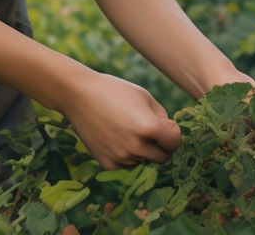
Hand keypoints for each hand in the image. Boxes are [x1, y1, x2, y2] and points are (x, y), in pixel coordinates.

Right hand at [59, 71, 181, 169]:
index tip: (166, 126)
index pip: (175, 142)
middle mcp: (136, 146)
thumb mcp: (144, 96)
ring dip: (142, 149)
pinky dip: (126, 154)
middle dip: (160, 145)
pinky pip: (127, 164)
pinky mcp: (108, 164)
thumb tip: (169, 136)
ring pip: (143, 160)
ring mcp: (121, 157)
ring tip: (125, 128)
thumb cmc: (114, 91)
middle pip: (162, 157)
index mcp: (149, 127)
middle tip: (148, 130)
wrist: (79, 95)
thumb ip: (161, 117)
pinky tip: (114, 136)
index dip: (173, 133)